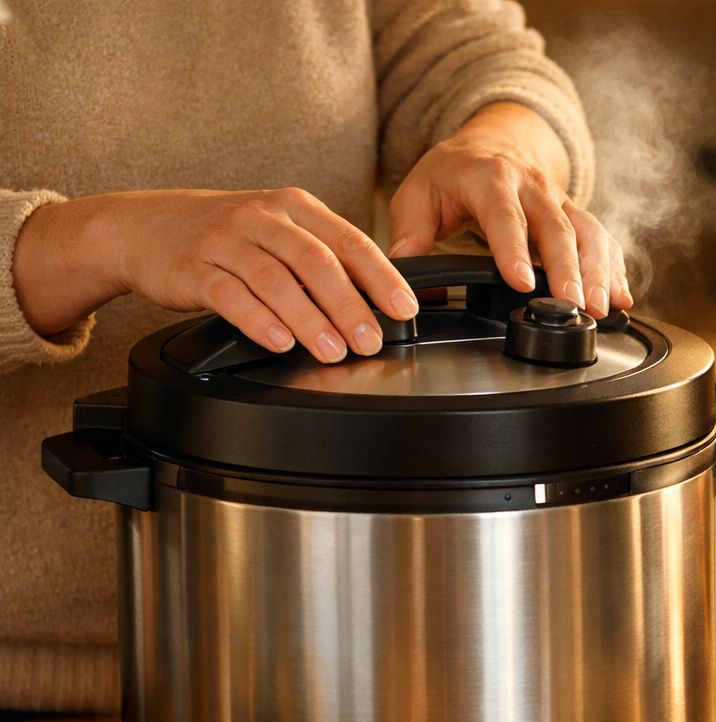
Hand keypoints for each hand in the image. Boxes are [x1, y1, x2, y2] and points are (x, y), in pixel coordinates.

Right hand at [14, 188, 417, 362]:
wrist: (141, 226)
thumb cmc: (224, 235)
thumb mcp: (277, 229)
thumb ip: (322, 254)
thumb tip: (377, 297)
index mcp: (294, 207)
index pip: (349, 241)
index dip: (381, 277)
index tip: (404, 309)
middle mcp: (262, 218)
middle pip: (316, 262)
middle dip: (349, 306)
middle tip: (370, 341)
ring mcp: (225, 240)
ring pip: (276, 280)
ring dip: (310, 319)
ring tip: (332, 350)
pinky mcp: (192, 267)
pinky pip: (230, 295)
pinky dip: (258, 321)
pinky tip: (279, 342)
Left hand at [387, 102, 631, 317]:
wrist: (492, 141)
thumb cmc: (454, 172)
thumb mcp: (417, 193)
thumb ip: (409, 234)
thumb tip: (403, 275)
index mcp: (490, 177)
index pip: (505, 215)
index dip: (515, 248)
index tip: (522, 282)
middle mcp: (532, 186)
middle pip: (558, 227)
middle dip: (570, 268)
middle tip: (575, 305)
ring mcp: (560, 200)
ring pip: (588, 233)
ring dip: (599, 271)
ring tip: (603, 308)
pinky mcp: (577, 214)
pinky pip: (602, 239)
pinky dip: (615, 268)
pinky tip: (621, 298)